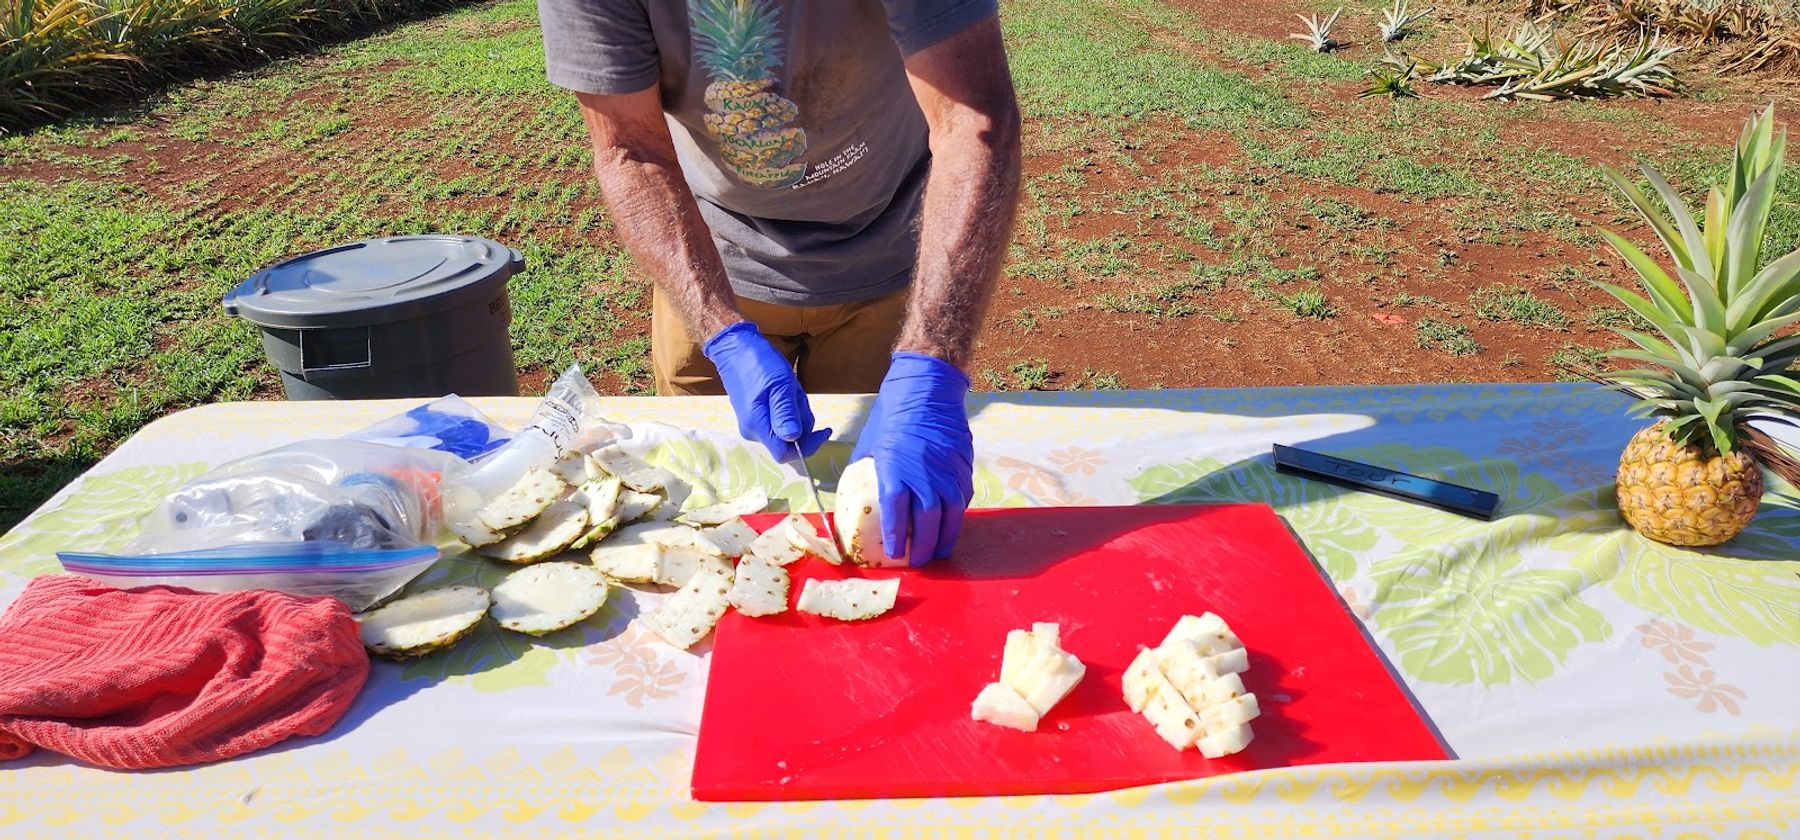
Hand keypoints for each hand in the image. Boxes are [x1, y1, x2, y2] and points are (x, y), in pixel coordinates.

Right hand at [704, 322, 830, 458]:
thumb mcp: (780, 384)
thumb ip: (786, 412)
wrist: (735, 349)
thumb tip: (793, 438)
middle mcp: (753, 431)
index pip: (785, 454)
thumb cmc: (759, 363)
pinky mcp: (754, 417)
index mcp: (758, 425)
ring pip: (786, 429)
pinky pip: (779, 420)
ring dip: (796, 412)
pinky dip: (789, 408)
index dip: (808, 447)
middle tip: (798, 394)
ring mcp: (752, 425)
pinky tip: (784, 391)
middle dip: (802, 421)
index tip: (824, 429)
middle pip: (789, 441)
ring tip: (790, 388)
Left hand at [850, 352, 973, 565]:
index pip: (897, 517)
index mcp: (896, 472)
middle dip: (924, 547)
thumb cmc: (893, 417)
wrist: (927, 391)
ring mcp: (948, 473)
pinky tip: (950, 525)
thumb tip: (858, 495)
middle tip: (920, 561)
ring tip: (939, 551)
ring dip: (946, 538)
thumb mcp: (870, 446)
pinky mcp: (963, 467)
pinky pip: (962, 499)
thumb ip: (867, 473)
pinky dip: (956, 516)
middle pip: (928, 523)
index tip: (896, 554)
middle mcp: (925, 477)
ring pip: (951, 516)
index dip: (898, 540)